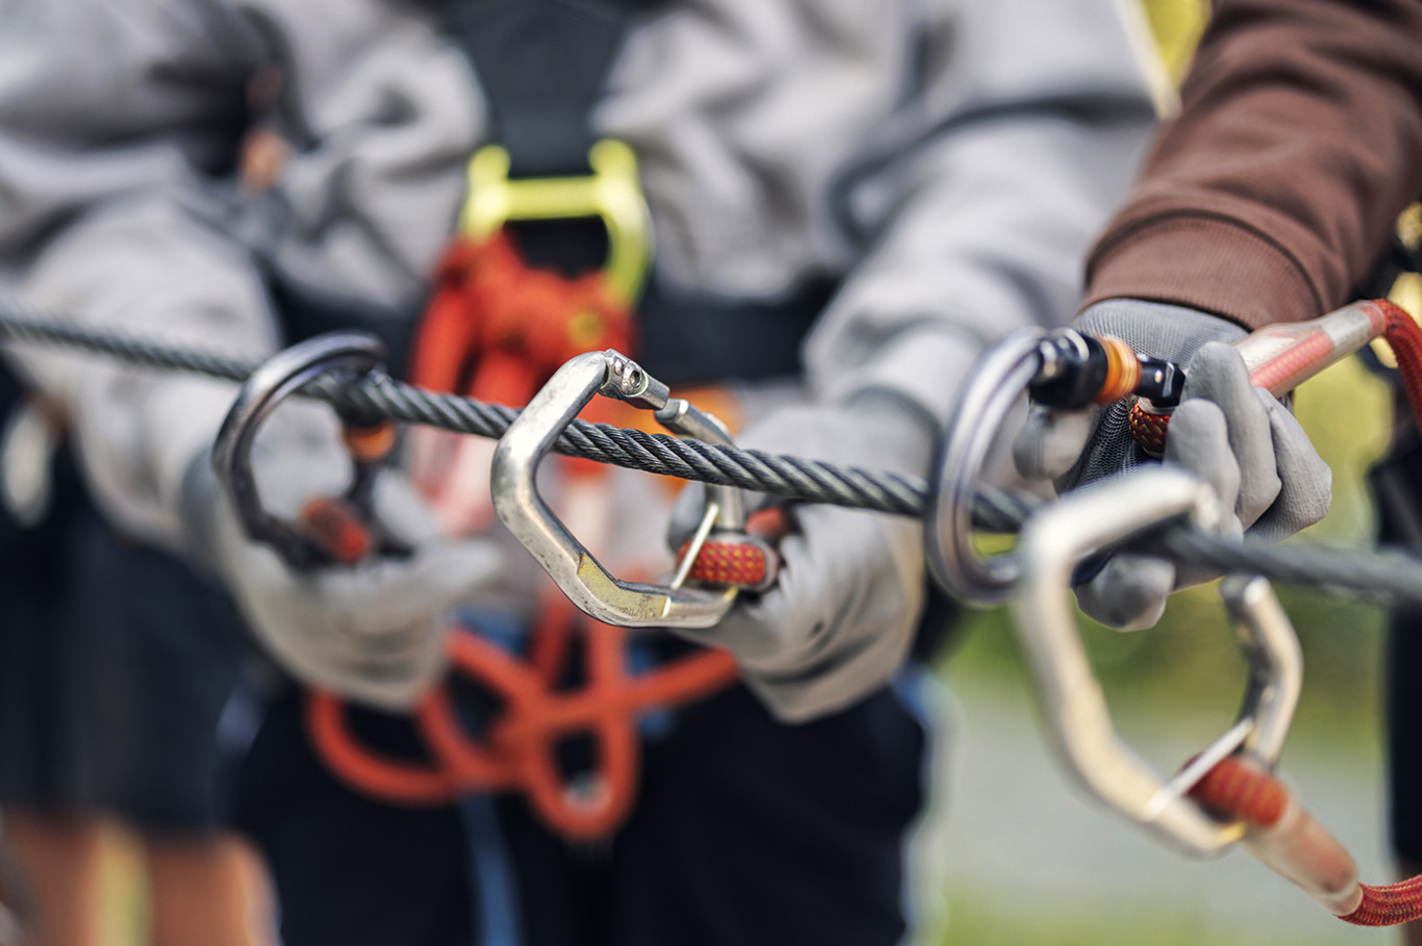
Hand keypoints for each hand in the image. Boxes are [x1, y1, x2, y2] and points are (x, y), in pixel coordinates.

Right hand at [185, 403, 502, 710]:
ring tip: (394, 566)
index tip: (489, 561)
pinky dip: (424, 643)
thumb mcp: (344, 478)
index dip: (435, 584)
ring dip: (430, 611)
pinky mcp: (345, 682)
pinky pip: (412, 679)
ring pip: (418, 656)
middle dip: (434, 586)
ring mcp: (320, 669)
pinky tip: (404, 603)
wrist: (260, 520)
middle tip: (418, 543)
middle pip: (406, 631)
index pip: (372, 604)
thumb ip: (390, 515)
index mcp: (286, 587)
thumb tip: (448, 558)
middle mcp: (299, 641)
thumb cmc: (310, 489)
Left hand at [669, 397, 932, 721]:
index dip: (718, 613)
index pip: (770, 630)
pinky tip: (789, 605)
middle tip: (734, 566)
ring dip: (753, 641)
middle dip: (731, 619)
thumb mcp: (764, 451)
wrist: (897, 456)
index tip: (698, 575)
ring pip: (779, 685)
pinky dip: (776, 659)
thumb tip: (678, 554)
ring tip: (774, 577)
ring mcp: (884, 647)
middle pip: (769, 657)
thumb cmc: (823, 450)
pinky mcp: (878, 664)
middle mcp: (880, 614)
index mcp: (854, 558)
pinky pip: (799, 691)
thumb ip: (715, 503)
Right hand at [1013, 300, 1330, 628]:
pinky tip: (1255, 400)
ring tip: (1212, 364)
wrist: (1170, 361)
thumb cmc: (1106, 395)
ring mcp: (1229, 540)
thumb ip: (1048, 432)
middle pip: (1201, 543)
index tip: (1146, 568)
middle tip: (1192, 409)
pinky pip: (1304, 493)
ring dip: (1239, 420)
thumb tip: (1047, 458)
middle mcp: (1170, 559)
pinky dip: (1283, 435)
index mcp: (1103, 552)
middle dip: (1202, 465)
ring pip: (1253, 499)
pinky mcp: (1285, 515)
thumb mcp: (1064, 405)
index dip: (1133, 593)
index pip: (1117, 601)